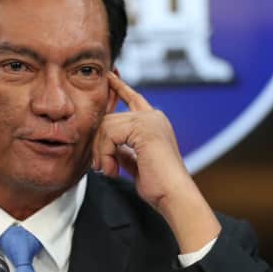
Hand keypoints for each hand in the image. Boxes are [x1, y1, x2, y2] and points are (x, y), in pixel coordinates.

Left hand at [92, 71, 220, 252]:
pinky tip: (112, 170)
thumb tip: (106, 145)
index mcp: (154, 123)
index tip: (110, 75)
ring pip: (105, 127)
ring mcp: (150, 120)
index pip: (133, 98)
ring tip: (109, 171)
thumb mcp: (135, 162)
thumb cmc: (157, 185)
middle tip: (102, 168)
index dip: (119, 87)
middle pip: (108, 119)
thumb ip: (123, 149)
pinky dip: (105, 154)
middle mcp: (153, 116)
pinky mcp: (144, 128)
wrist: (173, 196)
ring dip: (101, 153)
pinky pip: (109, 134)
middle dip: (99, 145)